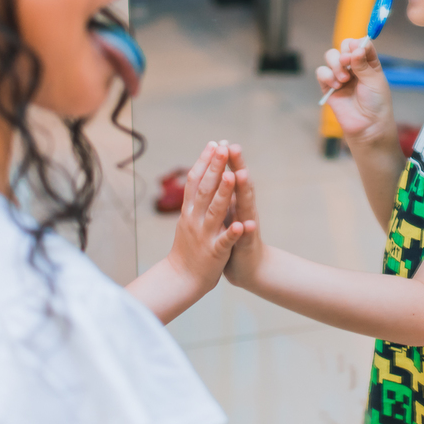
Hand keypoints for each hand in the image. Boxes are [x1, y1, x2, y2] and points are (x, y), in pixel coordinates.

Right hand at [165, 141, 246, 294]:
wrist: (181, 279)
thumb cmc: (188, 246)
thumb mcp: (188, 218)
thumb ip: (194, 197)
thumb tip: (199, 172)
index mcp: (189, 210)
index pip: (195, 181)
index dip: (204, 162)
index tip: (214, 143)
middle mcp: (194, 219)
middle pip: (205, 189)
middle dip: (215, 168)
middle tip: (224, 147)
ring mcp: (204, 235)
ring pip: (215, 211)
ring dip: (224, 193)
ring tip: (233, 176)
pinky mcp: (214, 253)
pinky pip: (224, 241)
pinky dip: (233, 233)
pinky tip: (242, 225)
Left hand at [223, 145, 264, 289]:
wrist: (249, 268)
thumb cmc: (235, 238)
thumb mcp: (229, 213)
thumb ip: (227, 194)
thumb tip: (222, 172)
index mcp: (235, 202)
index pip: (231, 176)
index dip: (227, 160)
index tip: (221, 140)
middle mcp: (244, 210)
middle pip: (241, 184)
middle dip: (237, 165)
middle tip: (234, 146)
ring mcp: (248, 225)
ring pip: (246, 205)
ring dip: (244, 190)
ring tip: (241, 174)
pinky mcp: (247, 244)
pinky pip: (246, 236)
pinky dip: (247, 229)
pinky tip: (248, 223)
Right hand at [316, 37, 394, 143]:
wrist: (368, 127)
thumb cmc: (376, 104)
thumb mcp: (374, 81)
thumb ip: (363, 64)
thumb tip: (355, 48)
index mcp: (368, 63)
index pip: (360, 45)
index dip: (357, 44)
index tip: (357, 49)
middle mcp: (354, 67)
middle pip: (343, 47)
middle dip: (344, 52)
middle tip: (347, 61)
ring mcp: (341, 76)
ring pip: (330, 57)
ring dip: (336, 64)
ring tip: (344, 79)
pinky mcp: (329, 87)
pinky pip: (321, 72)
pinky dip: (327, 75)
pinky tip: (336, 85)